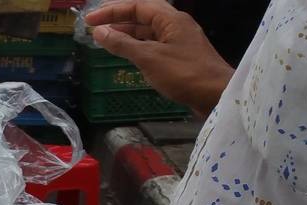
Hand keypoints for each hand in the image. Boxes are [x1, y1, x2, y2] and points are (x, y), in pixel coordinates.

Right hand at [84, 0, 233, 114]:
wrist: (216, 95)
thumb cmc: (184, 74)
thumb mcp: (149, 58)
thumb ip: (122, 44)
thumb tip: (99, 32)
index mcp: (171, 19)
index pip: (138, 6)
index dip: (112, 11)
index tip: (90, 20)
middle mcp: (175, 25)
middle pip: (143, 15)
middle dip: (118, 19)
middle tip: (95, 25)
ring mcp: (178, 41)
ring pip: (147, 31)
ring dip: (126, 33)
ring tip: (104, 39)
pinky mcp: (179, 56)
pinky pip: (153, 44)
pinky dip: (136, 46)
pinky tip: (125, 53)